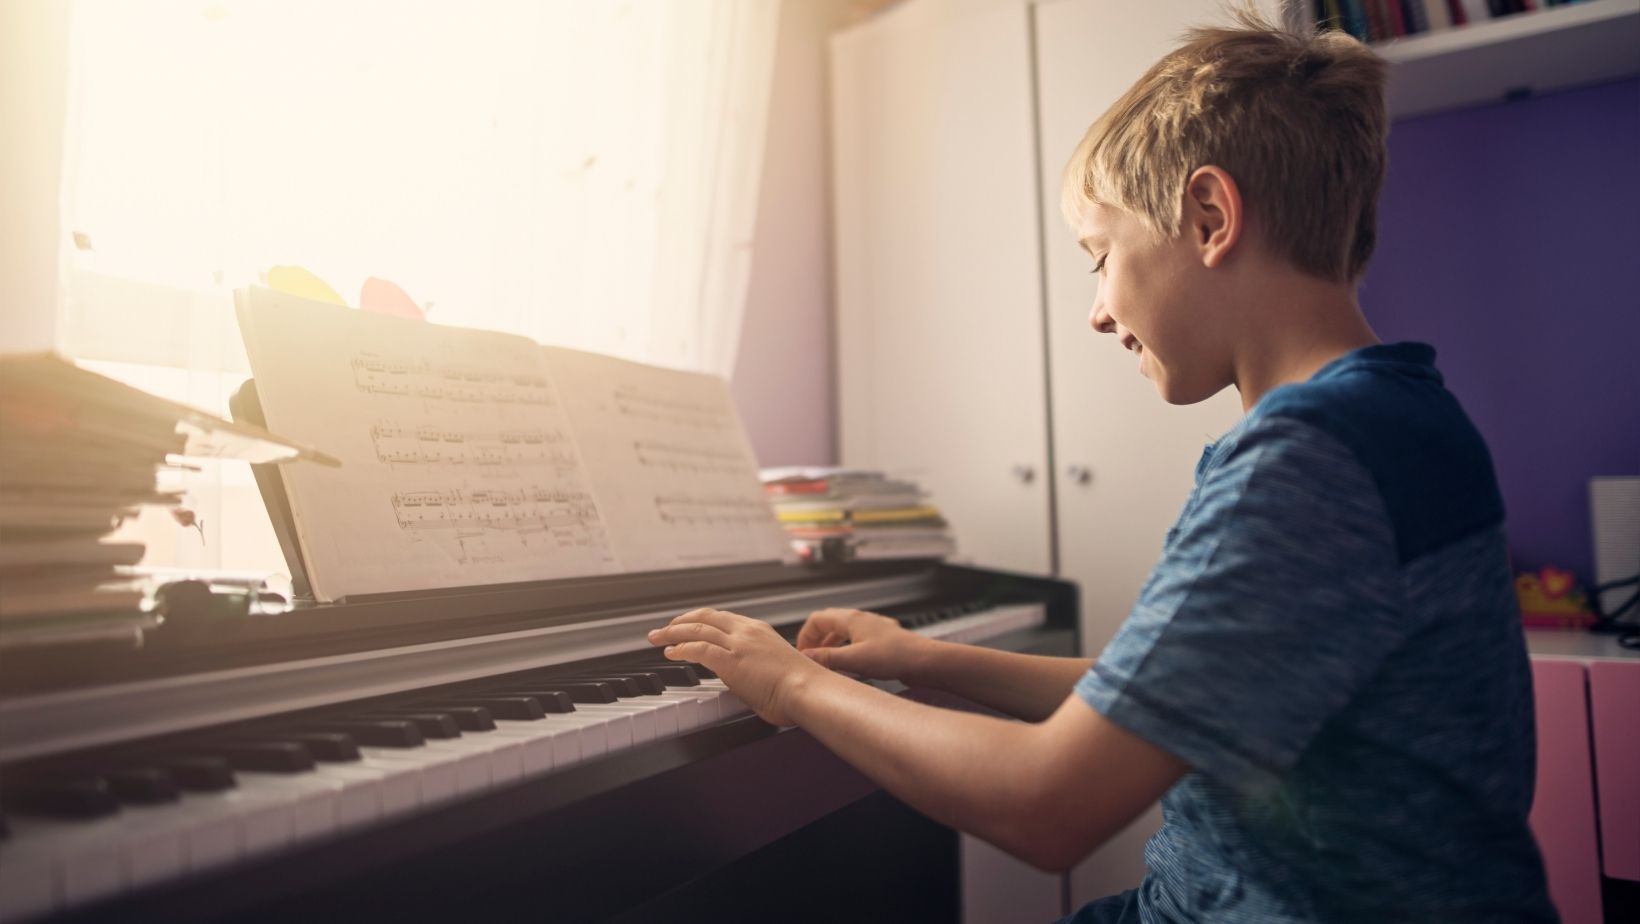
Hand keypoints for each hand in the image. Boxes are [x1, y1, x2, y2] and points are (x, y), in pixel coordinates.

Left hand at [647, 608, 821, 725]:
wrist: (808, 690)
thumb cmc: (799, 688)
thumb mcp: (774, 667)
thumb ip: (755, 666)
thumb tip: (744, 680)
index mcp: (758, 630)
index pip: (721, 618)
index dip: (699, 620)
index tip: (686, 625)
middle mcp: (747, 631)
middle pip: (705, 617)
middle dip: (679, 621)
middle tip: (663, 629)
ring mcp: (739, 644)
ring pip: (697, 629)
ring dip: (672, 633)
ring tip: (657, 638)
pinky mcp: (731, 660)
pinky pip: (698, 649)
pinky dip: (680, 649)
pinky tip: (670, 652)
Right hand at [794, 608, 928, 682]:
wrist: (926, 661)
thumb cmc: (895, 657)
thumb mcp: (854, 659)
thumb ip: (827, 658)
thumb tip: (804, 657)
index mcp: (852, 619)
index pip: (817, 619)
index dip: (805, 636)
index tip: (801, 654)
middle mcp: (862, 619)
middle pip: (830, 623)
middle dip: (816, 639)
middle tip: (810, 658)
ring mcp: (874, 628)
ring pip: (844, 632)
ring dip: (831, 645)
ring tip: (826, 663)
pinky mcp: (883, 640)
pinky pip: (858, 640)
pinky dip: (847, 650)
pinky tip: (851, 665)